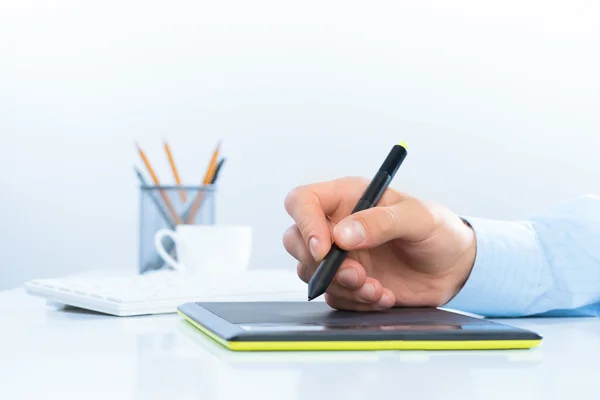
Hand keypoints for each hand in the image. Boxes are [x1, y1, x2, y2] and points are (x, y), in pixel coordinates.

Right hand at [283, 177, 475, 310]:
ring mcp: (340, 256)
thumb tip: (343, 234)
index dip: (305, 224)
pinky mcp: (348, 283)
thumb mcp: (419, 218)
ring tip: (377, 288)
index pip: (302, 201)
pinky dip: (356, 301)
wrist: (455, 268)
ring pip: (311, 273)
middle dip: (321, 264)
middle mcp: (337, 225)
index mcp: (348, 198)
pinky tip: (384, 295)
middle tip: (356, 274)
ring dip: (343, 286)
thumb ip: (381, 221)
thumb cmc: (439, 231)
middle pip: (295, 240)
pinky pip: (334, 296)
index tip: (324, 250)